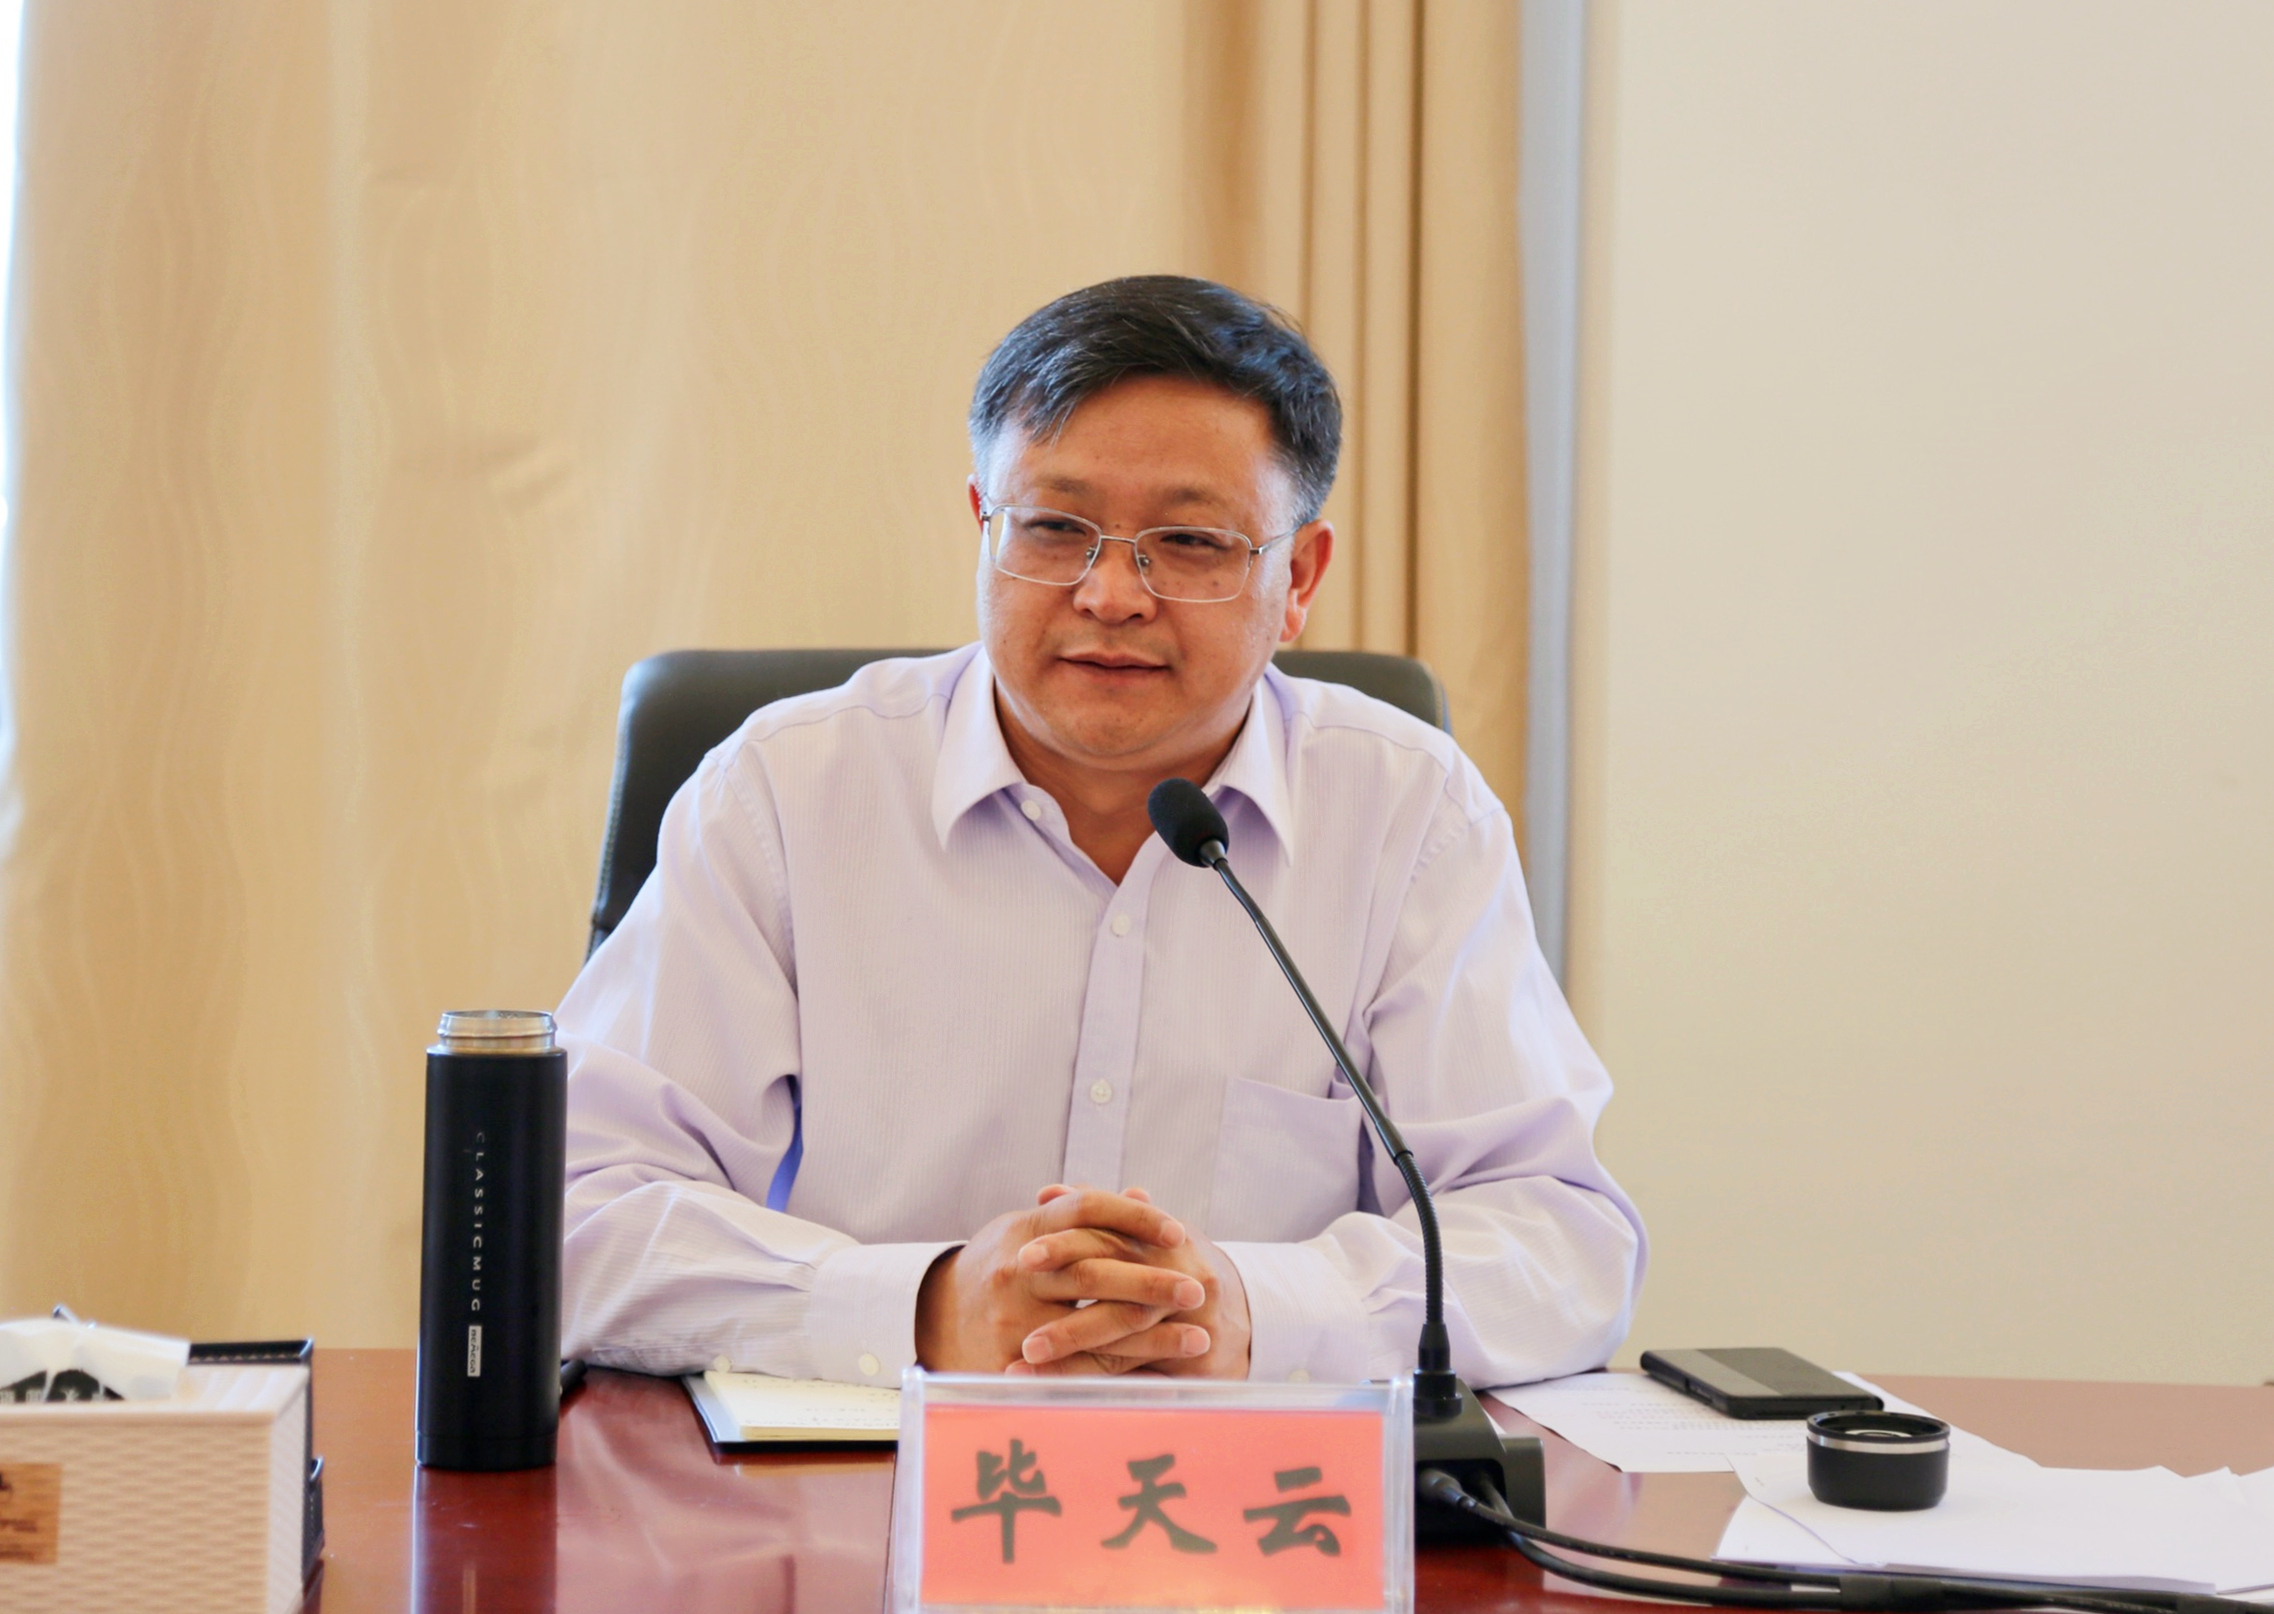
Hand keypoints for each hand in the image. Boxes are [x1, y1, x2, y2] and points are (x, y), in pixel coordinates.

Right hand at [914, 1186, 1212, 1373]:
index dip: (1136, 1219)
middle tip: (1200, 1289)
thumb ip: (1080, 1216)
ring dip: (1153, 1334)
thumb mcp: (1029, 1229)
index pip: (1087, 1209)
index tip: (1178, 1232)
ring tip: (1199, 1338)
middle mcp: (1018, 1270)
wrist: (933, 1316)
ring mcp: (1014, 1319)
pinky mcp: (1014, 1362)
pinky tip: (1161, 1373)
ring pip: (1095, 1325)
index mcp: (1025, 1229)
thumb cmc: (998, 1266)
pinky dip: (1124, 1370)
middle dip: (1155, 1281)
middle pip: (1097, 1269)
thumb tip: (1142, 1196)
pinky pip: (1078, 1368)